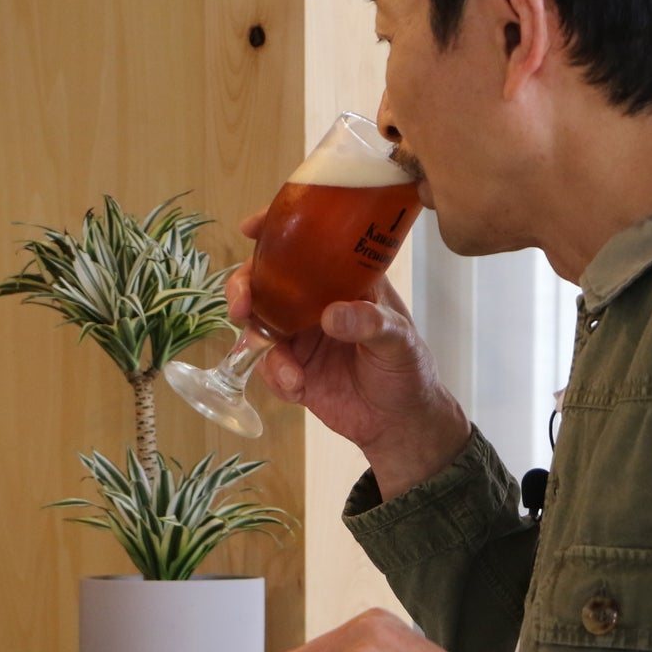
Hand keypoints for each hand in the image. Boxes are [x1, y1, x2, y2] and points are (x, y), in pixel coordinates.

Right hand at [229, 210, 469, 498]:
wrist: (400, 424)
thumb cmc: (409, 369)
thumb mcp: (400, 341)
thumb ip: (371, 324)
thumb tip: (332, 315)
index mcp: (346, 279)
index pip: (310, 242)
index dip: (277, 228)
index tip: (251, 227)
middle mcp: (317, 300)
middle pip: (268, 279)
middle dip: (246, 287)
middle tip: (242, 306)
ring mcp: (301, 334)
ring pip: (259, 323)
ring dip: (259, 344)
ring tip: (288, 372)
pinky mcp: (292, 368)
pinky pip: (267, 364)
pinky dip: (276, 376)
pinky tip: (298, 389)